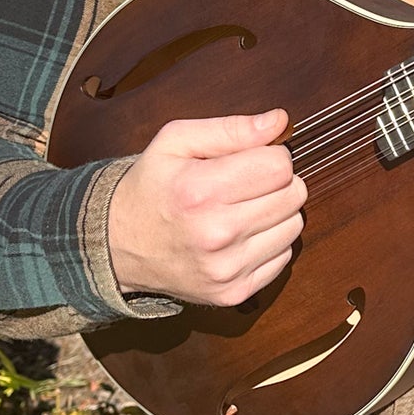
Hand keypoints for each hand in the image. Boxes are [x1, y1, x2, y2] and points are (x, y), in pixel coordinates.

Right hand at [108, 110, 306, 306]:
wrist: (118, 245)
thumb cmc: (152, 186)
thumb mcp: (177, 142)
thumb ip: (231, 129)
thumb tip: (280, 122)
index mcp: (199, 191)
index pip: (279, 166)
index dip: (271, 155)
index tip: (251, 160)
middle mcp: (215, 234)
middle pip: (294, 195)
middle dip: (277, 182)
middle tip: (246, 184)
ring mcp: (226, 269)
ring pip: (295, 226)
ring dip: (277, 213)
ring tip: (242, 209)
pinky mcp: (235, 293)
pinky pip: (284, 256)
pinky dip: (269, 243)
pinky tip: (241, 236)